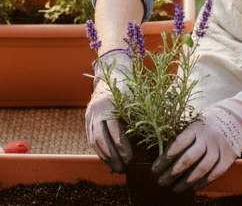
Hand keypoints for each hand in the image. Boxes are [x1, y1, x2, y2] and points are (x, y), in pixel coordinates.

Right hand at [85, 49, 133, 172]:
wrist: (111, 72)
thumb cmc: (129, 86)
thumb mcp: (135, 97)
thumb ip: (140, 114)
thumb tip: (154, 136)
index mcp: (109, 104)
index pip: (113, 131)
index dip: (121, 147)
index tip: (130, 158)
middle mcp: (96, 110)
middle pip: (100, 139)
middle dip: (112, 157)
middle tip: (122, 169)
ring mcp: (89, 114)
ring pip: (93, 141)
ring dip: (104, 156)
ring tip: (116, 167)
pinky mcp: (87, 118)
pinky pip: (90, 138)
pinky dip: (99, 151)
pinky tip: (108, 159)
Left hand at [153, 84, 241, 192]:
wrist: (237, 119)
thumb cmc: (208, 123)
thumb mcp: (195, 122)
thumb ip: (183, 134)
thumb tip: (163, 150)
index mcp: (196, 127)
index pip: (180, 142)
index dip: (167, 156)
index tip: (156, 167)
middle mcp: (207, 137)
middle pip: (189, 158)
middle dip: (173, 172)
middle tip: (161, 181)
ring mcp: (219, 148)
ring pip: (202, 168)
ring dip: (186, 181)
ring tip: (175, 188)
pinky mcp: (228, 157)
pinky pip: (215, 173)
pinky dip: (203, 182)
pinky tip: (192, 187)